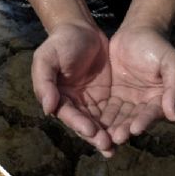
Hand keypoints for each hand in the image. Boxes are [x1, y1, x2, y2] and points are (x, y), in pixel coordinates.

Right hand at [31, 21, 114, 156]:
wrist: (82, 29)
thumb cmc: (60, 43)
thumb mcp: (46, 58)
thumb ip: (44, 82)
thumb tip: (48, 109)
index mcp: (59, 98)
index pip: (69, 115)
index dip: (79, 124)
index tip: (91, 131)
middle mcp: (75, 104)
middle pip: (86, 124)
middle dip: (96, 136)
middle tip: (108, 146)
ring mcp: (93, 102)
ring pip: (101, 122)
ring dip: (109, 134)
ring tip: (119, 144)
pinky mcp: (109, 96)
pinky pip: (116, 111)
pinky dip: (121, 121)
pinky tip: (130, 130)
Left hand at [104, 25, 174, 143]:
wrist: (136, 31)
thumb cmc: (156, 45)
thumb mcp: (171, 62)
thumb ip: (174, 87)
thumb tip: (173, 116)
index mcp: (161, 98)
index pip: (152, 113)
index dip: (144, 121)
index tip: (135, 129)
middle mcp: (145, 104)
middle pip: (134, 120)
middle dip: (125, 129)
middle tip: (115, 138)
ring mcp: (128, 101)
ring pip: (119, 118)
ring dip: (111, 128)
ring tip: (103, 137)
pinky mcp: (113, 96)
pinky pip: (106, 109)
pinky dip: (100, 119)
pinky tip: (92, 126)